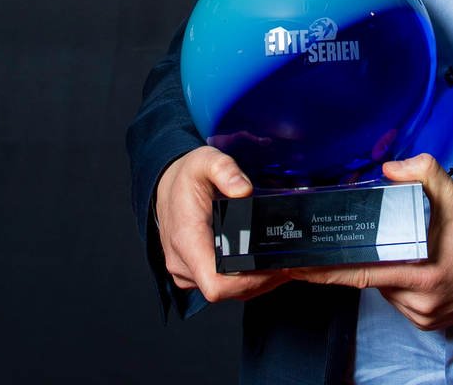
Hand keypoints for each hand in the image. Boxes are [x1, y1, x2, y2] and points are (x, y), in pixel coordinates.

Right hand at [154, 146, 290, 303]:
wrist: (165, 186)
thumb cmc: (185, 177)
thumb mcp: (205, 160)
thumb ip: (225, 170)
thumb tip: (244, 190)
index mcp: (187, 240)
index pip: (216, 284)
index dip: (249, 282)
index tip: (273, 268)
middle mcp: (183, 263)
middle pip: (228, 291)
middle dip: (261, 281)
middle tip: (287, 263)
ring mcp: (186, 271)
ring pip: (227, 292)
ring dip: (255, 283)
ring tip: (280, 264)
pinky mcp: (192, 273)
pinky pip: (221, 287)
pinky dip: (244, 281)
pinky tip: (261, 266)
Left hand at [292, 153, 452, 330]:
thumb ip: (422, 172)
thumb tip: (389, 169)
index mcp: (424, 273)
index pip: (362, 273)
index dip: (327, 271)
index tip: (299, 267)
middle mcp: (422, 300)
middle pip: (370, 280)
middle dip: (358, 261)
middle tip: (344, 244)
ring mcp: (425, 315)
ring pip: (384, 291)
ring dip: (380, 272)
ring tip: (399, 250)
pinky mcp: (430, 323)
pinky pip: (399, 302)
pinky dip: (396, 284)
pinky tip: (409, 267)